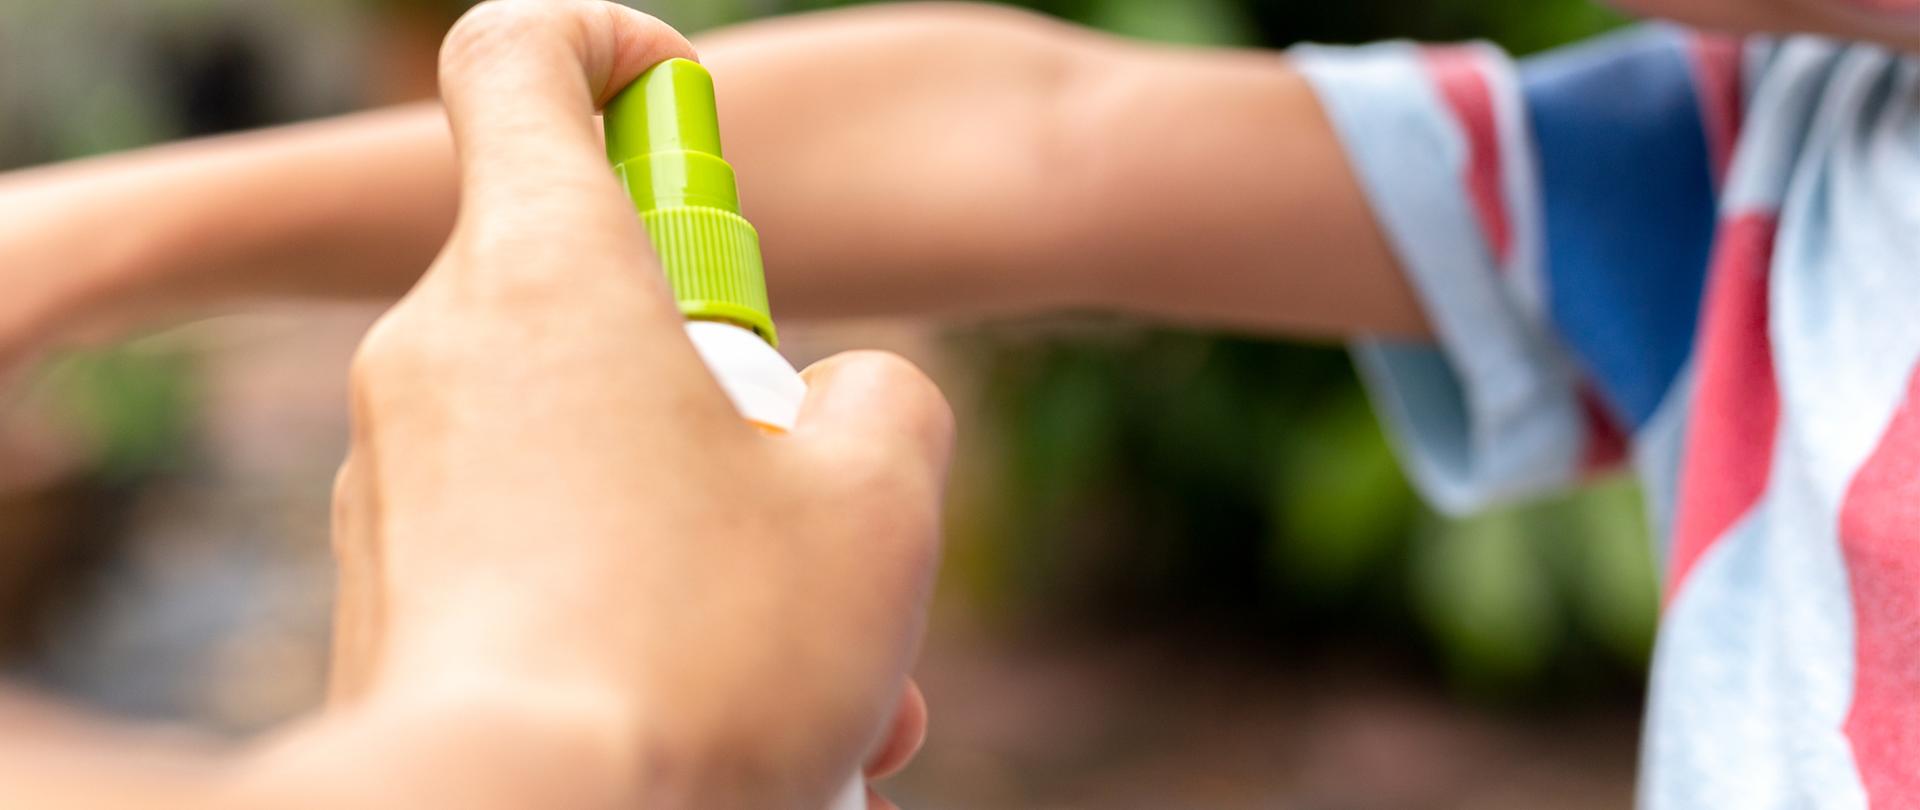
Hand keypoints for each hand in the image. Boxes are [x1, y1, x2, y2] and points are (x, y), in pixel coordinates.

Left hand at [325, 2, 950, 806]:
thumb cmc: (706, 653)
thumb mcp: (877, 500)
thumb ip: (883, 399)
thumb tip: (845, 403)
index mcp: (546, 271)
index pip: (520, 58)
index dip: (612, 50)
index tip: (687, 115)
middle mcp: (440, 352)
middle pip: (603, 291)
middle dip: (735, 391)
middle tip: (814, 512)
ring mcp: (395, 479)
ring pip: (593, 449)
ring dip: (716, 530)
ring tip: (828, 677)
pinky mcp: (389, 594)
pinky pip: (541, 549)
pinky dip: (645, 605)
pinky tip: (736, 717)